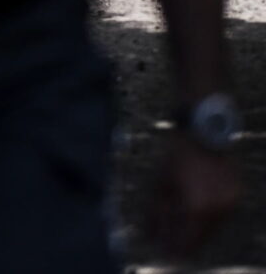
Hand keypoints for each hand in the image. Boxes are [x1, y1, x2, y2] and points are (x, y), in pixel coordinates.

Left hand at [151, 136, 240, 256]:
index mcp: (198, 209)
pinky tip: (194, 213)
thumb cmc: (176, 158)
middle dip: (185, 242)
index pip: (187, 242)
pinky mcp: (236, 197)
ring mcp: (230, 204)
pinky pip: (221, 216)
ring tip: (180, 226)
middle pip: (201, 238)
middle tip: (170, 242)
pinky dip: (207, 218)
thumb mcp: (160, 185)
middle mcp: (218, 210)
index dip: (174, 249)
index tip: (163, 251)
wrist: (203, 134)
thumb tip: (149, 235)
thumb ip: (155, 214)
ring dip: (197, 230)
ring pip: (213, 229)